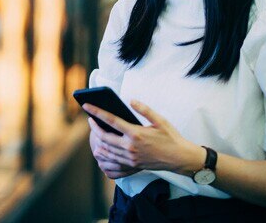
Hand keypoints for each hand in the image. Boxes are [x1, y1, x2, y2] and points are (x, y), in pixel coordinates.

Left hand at [83, 100, 205, 176]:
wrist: (179, 158)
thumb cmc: (170, 137)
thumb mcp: (159, 120)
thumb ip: (144, 109)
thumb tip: (131, 100)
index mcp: (136, 133)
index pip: (111, 120)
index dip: (96, 112)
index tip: (86, 105)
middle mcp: (130, 147)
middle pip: (104, 137)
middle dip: (94, 128)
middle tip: (89, 119)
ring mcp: (130, 158)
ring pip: (107, 150)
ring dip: (97, 141)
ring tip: (94, 132)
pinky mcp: (132, 165)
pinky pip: (113, 160)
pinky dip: (105, 153)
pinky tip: (103, 147)